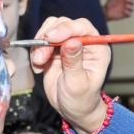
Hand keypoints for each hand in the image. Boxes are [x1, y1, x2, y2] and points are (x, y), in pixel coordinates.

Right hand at [30, 17, 109, 133]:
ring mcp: (68, 43)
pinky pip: (41, 40)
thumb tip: (71, 42)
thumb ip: (74, 62)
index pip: (83, 27)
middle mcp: (84, 42)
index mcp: (97, 48)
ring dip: (40, 44)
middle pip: (64, 23)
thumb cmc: (81, 100)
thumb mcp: (78, 84)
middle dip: (49, 37)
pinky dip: (35, 51)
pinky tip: (39, 68)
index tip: (50, 39)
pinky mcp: (55, 49)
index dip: (66, 29)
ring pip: (51, 28)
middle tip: (40, 58)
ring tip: (39, 64)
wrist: (72, 109)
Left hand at [104, 0, 133, 20]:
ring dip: (130, 7)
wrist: (106, 11)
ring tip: (126, 6)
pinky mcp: (125, 15)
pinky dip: (128, 13)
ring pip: (132, 9)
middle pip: (133, 2)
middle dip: (131, 0)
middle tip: (126, 0)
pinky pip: (130, 14)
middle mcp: (126, 4)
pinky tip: (124, 11)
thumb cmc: (109, 2)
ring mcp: (126, 10)